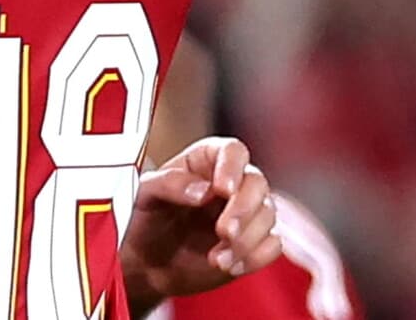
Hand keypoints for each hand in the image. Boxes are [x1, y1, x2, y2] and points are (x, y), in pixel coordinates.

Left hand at [121, 136, 282, 312]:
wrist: (146, 263)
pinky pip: (272, 246)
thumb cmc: (142, 219)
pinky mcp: (253, 242)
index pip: (232, 151)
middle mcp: (230, 183)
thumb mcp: (143, 195)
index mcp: (204, 161)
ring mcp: (245, 213)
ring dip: (246, 239)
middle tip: (223, 231)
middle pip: (257, 183)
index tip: (222, 189)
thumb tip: (203, 189)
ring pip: (267, 216)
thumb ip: (169, 184)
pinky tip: (227, 265)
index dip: (232, 166)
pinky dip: (254, 257)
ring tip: (216, 258)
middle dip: (244, 209)